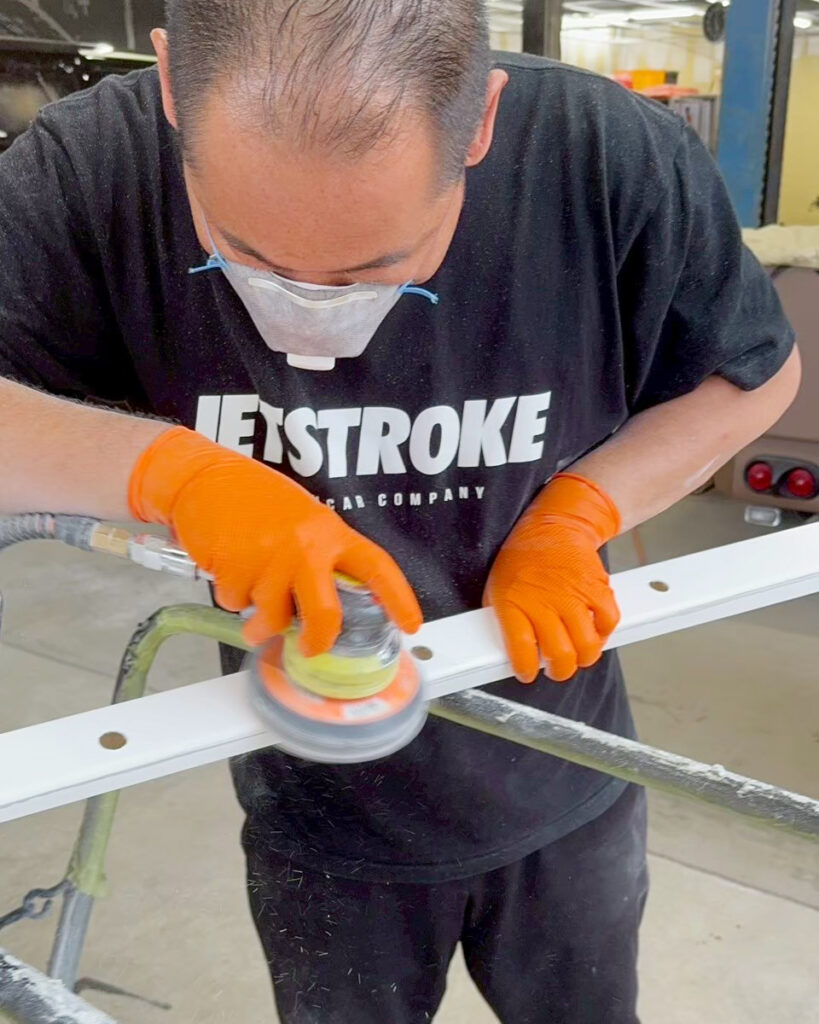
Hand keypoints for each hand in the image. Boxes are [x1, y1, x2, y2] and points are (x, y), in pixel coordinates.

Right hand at [128, 427, 421, 654]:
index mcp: (330, 532)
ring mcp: (270, 558)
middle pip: (325, 615)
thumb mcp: (301, 518)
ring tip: (251, 597)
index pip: (375, 567)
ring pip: (273, 617)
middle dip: (318, 641)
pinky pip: (237, 604)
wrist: (204, 477)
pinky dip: (231, 595)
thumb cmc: (254, 497)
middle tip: (311, 648)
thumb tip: (328, 605)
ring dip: (259, 621)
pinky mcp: (236, 568)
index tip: (412, 624)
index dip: (399, 598)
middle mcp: (306, 547)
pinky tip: (229, 567)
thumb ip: (319, 556)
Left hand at [484, 474, 620, 682]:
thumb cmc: (522, 561)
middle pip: (560, 656)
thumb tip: (500, 653)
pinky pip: (608, 623)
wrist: (552, 527)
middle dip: (559, 671)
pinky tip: (593, 631)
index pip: (521, 652)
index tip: (527, 673)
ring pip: (587, 647)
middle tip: (556, 667)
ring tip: (576, 654)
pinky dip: (604, 633)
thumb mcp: (497, 589)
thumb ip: (502, 622)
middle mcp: (544, 602)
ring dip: (583, 658)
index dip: (525, 670)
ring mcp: (573, 596)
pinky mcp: (597, 588)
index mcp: (513, 603)